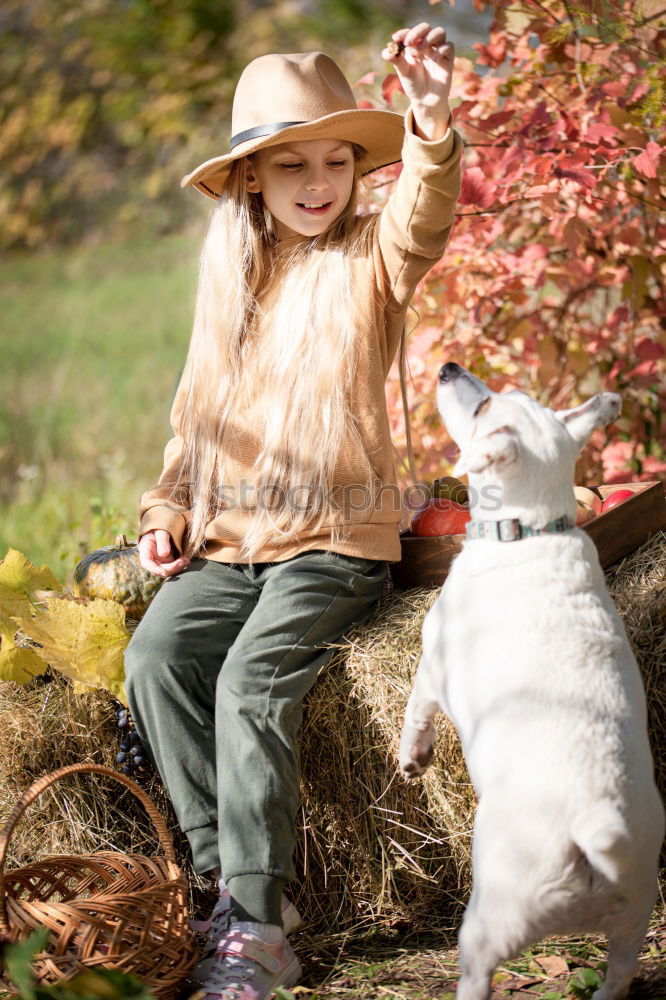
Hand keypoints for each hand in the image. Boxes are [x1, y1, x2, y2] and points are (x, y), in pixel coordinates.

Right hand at [138, 529, 190, 577]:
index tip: (164, 572)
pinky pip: (172, 567)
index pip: (146, 563)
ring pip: (166, 570)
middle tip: (183, 561)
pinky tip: (186, 561)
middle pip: (159, 569)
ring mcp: (159, 561)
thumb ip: (162, 541)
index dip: (155, 570)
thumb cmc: (160, 527)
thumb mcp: (161, 531)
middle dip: (171, 568)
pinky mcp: (167, 561)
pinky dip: (179, 565)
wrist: (164, 528)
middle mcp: (151, 558)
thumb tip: (164, 554)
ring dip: (177, 567)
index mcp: (145, 549)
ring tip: (186, 560)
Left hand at [381, 22, 453, 139]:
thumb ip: (396, 61)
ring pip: (439, 32)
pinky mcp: (448, 58)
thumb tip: (386, 52)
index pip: (410, 32)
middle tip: (408, 44)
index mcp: (414, 46)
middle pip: (426, 27)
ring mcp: (438, 50)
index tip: (396, 39)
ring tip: (421, 52)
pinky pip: (449, 46)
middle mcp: (426, 45)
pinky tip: (434, 60)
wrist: (426, 100)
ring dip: (429, 38)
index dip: (404, 33)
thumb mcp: (403, 73)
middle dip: (417, 32)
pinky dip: (441, 50)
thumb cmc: (413, 84)